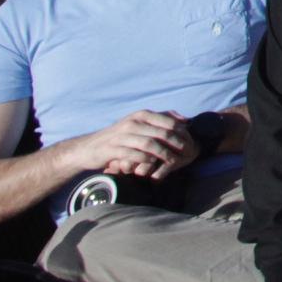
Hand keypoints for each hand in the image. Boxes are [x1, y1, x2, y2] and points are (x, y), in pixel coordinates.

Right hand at [61, 109, 197, 181]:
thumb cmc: (120, 136)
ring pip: (150, 144)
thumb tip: (185, 120)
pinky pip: (134, 155)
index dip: (183, 133)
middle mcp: (133, 123)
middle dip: (178, 145)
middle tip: (188, 154)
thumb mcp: (140, 123)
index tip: (192, 144)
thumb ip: (162, 119)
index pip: (170, 122)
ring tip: (174, 162)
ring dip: (164, 154)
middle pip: (163, 133)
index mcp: (142, 115)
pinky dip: (146, 160)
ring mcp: (122, 136)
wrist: (89, 148)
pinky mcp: (113, 149)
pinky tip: (153, 165)